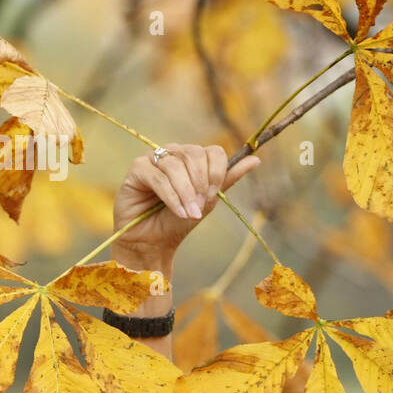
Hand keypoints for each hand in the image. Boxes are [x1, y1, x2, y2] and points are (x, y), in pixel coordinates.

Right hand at [112, 144, 260, 259]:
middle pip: (195, 154)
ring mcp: (153, 158)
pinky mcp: (137, 169)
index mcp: (193, 158)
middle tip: (200, 206)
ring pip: (176, 166)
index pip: (213, 151)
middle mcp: (174, 153)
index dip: (217, 172)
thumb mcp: (208, 200)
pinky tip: (178, 212)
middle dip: (201, 183)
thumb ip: (228, 178)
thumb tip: (256, 160)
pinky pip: (157, 176)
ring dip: (186, 193)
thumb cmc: (179, 220)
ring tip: (189, 214)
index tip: (214, 195)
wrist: (153, 241)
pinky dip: (171, 196)